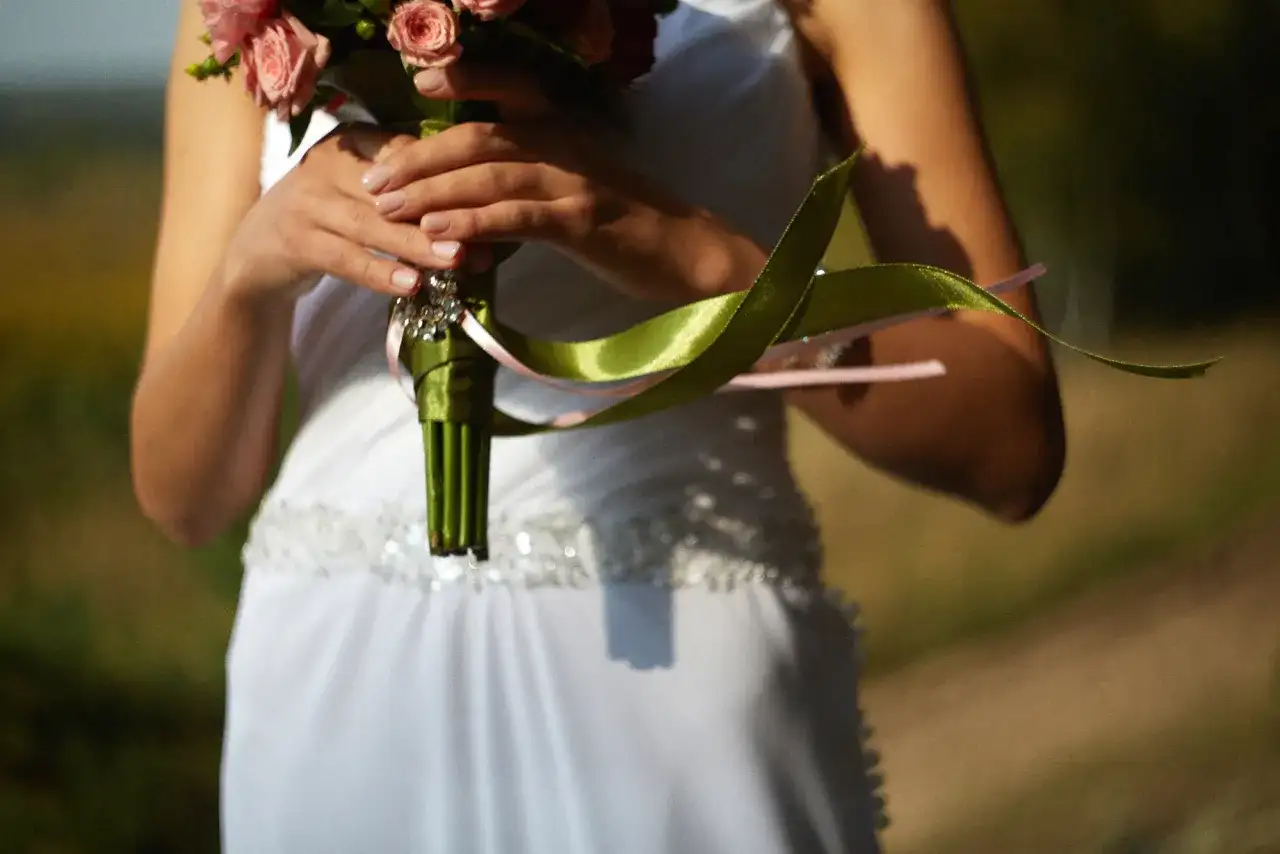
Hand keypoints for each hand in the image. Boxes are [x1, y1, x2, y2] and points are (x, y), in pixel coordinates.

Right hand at [218, 126, 466, 306]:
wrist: (257, 256)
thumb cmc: (330, 223)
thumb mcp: (366, 198)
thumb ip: (413, 204)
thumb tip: (480, 228)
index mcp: (352, 142)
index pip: (407, 154)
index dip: (447, 177)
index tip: (487, 199)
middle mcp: (326, 162)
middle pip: (393, 189)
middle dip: (440, 215)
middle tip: (482, 237)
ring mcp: (305, 201)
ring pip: (371, 223)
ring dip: (415, 243)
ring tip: (455, 260)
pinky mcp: (294, 240)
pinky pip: (346, 258)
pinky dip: (380, 272)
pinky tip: (411, 285)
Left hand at [361, 66, 765, 301]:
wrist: (688, 254)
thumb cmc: (629, 225)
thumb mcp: (577, 187)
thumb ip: (528, 180)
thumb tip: (469, 189)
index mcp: (564, 129)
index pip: (507, 90)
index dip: (463, 80)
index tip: (417, 86)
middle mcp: (566, 144)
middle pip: (479, 134)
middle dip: (419, 156)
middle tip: (374, 180)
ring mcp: (574, 180)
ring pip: (489, 172)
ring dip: (431, 191)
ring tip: (388, 209)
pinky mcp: (581, 221)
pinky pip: (516, 216)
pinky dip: (471, 223)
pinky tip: (436, 235)